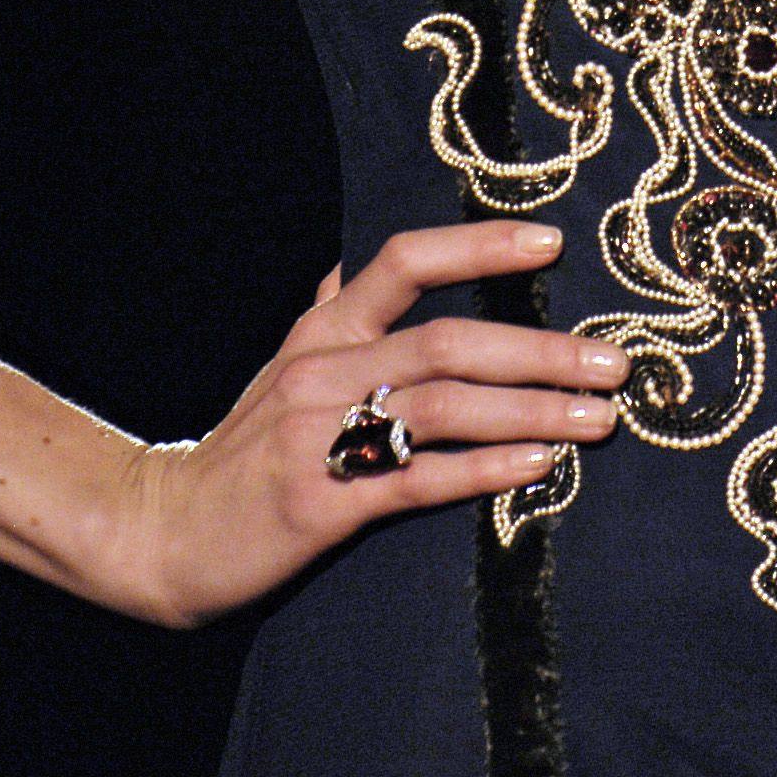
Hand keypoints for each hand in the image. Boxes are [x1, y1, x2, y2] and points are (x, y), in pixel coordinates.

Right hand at [100, 220, 625, 625]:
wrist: (162, 531)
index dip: (478, 246)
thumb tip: (351, 263)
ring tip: (598, 420)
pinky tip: (538, 465)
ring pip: (443, 405)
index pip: (403, 260)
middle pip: (448, 339)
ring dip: (532, 409)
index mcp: (323, 327)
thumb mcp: (280, 366)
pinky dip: (485, 468)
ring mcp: (318, 432)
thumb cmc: (240, 448)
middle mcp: (324, 366)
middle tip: (614, 363)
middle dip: (540, 350)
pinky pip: (418, 477)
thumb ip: (328, 315)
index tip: (553, 245)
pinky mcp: (321, 501)